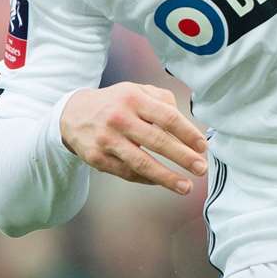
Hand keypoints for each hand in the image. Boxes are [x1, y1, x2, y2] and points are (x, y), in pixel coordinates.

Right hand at [60, 82, 209, 194]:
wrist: (73, 113)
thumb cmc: (116, 103)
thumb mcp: (137, 91)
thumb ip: (163, 102)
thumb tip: (188, 126)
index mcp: (134, 98)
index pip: (167, 117)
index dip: (188, 133)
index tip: (203, 147)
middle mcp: (119, 118)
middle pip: (157, 141)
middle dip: (183, 157)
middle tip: (201, 168)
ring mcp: (107, 140)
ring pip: (141, 162)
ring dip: (166, 177)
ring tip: (186, 186)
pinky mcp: (97, 158)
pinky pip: (127, 172)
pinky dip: (146, 179)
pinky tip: (161, 182)